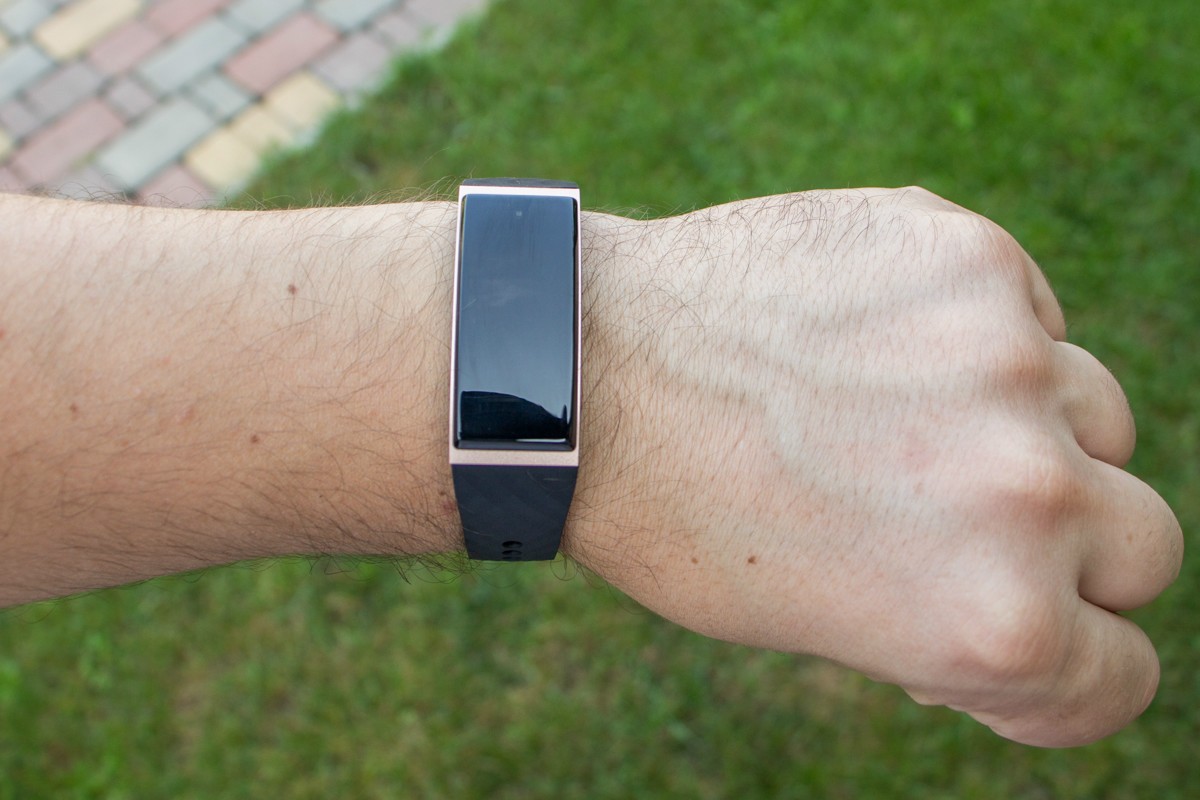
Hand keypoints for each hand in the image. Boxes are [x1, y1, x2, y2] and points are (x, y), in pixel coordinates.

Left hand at [569, 187, 1182, 746]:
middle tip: (962, 520)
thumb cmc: (685, 520)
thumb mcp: (834, 623)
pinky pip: (1032, 316)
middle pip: (1144, 546)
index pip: (1120, 675)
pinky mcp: (972, 256)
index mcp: (990, 623)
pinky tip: (876, 341)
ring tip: (898, 417)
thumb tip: (1052, 590)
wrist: (585, 372)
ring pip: (1097, 417)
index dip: (1065, 664)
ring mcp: (1007, 361)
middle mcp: (1026, 495)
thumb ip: (968, 619)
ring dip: (1028, 431)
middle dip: (1070, 551)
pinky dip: (980, 338)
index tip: (1011, 633)